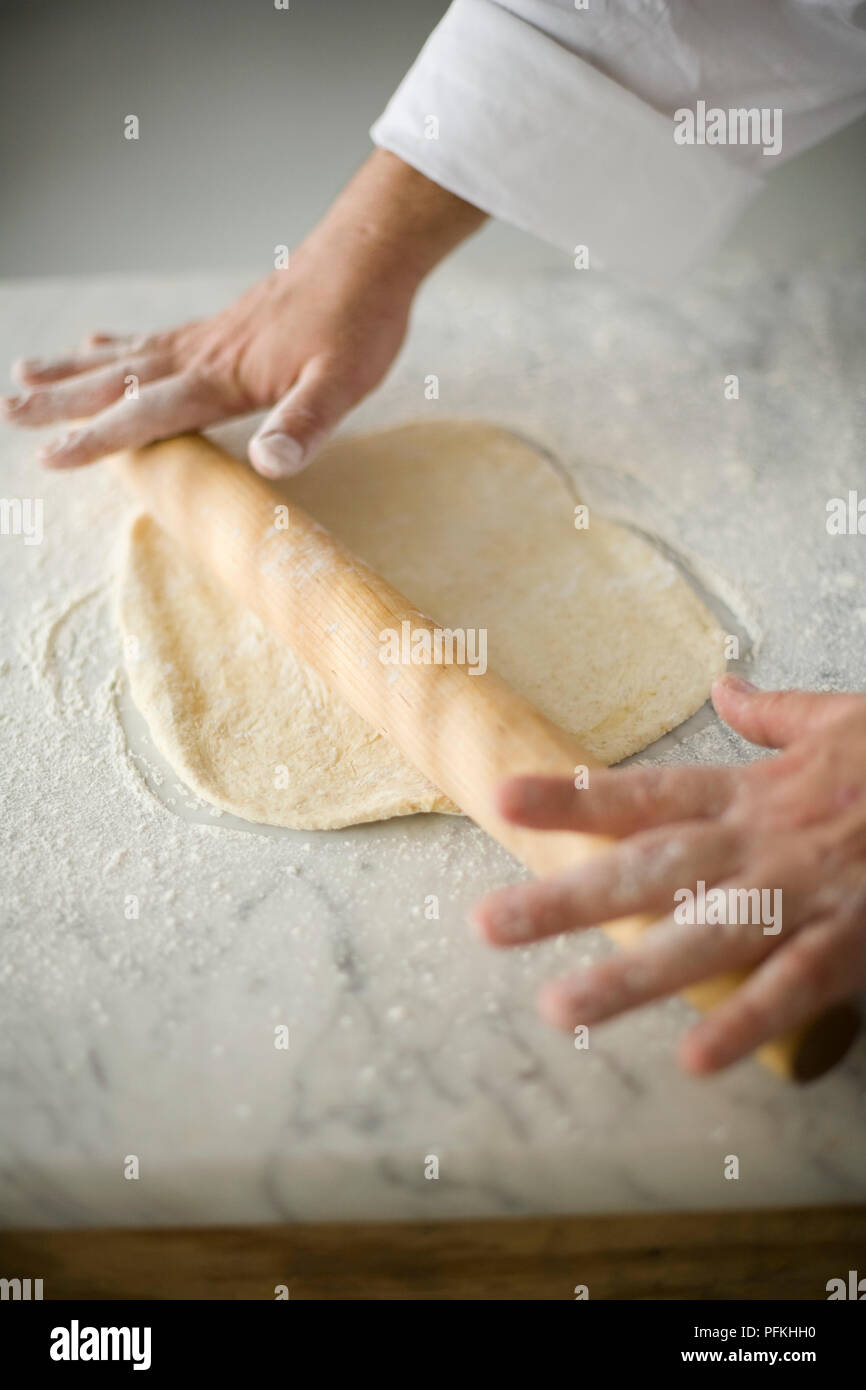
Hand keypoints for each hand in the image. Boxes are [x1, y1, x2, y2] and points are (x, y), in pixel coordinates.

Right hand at [1, 151, 484, 476]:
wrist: (370, 253)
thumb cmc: (360, 320)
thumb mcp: (344, 382)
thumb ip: (306, 423)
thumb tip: (271, 465)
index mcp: (223, 376)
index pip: (148, 412)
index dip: (100, 437)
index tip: (52, 456)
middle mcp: (203, 354)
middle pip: (118, 380)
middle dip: (62, 402)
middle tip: (8, 410)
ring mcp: (208, 337)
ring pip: (126, 356)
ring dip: (75, 371)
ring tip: (26, 374)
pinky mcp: (222, 327)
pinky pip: (153, 340)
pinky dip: (118, 347)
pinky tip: (100, 346)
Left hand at [472, 675, 865, 1073]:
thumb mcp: (837, 719)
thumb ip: (772, 715)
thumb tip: (725, 686)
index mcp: (751, 793)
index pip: (644, 795)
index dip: (572, 797)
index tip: (501, 796)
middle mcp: (759, 841)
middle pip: (648, 871)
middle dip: (566, 899)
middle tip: (488, 927)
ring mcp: (804, 891)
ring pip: (703, 934)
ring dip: (631, 974)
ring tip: (561, 1008)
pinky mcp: (854, 935)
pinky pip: (794, 984)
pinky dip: (748, 1017)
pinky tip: (698, 1057)